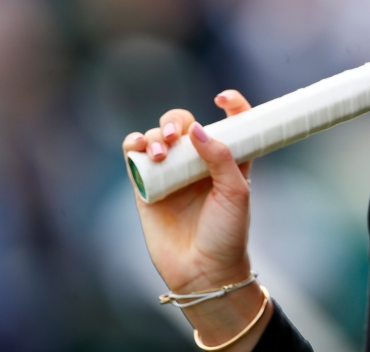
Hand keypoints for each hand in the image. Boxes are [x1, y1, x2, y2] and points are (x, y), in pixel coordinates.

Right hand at [124, 91, 271, 347]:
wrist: (203, 271)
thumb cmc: (228, 233)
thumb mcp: (235, 192)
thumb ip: (220, 157)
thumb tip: (197, 129)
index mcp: (228, 158)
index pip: (230, 121)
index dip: (230, 104)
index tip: (222, 98)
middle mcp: (197, 161)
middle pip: (183, 123)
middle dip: (176, 121)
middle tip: (177, 135)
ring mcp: (171, 173)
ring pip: (157, 136)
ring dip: (156, 135)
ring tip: (161, 153)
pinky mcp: (146, 187)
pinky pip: (135, 156)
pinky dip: (134, 144)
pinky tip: (139, 147)